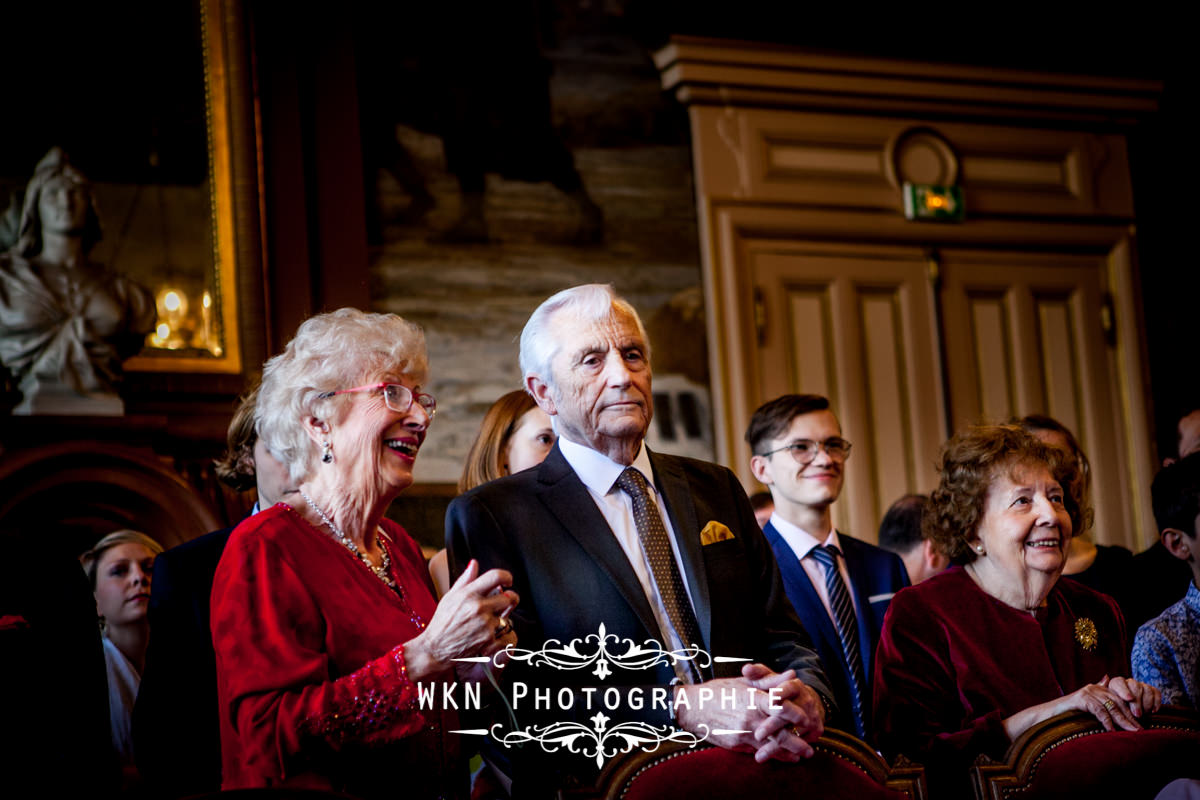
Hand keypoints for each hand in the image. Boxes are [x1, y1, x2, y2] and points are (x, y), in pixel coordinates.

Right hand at [405, 559, 517, 680]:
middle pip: (507, 597)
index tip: (508, 581)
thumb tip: (474, 563)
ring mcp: (485, 624)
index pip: (496, 576)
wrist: (435, 649)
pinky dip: (495, 633)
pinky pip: (501, 631)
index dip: (506, 577)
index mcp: (468, 593)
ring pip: (505, 616)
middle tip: (500, 604)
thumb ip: (465, 579)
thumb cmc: (442, 622)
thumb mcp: (450, 597)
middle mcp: (478, 607)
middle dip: (506, 600)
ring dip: (498, 618)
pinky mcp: (488, 639)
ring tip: (483, 623)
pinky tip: (482, 634)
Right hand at [674, 664, 822, 763]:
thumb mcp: (744, 682)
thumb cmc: (718, 691)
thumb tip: (792, 675)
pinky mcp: (736, 744)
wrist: (692, 708)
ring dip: (787, 753)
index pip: (780, 706)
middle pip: (779, 733)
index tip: (808, 718)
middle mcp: (749, 717)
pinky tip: (780, 757)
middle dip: (798, 742)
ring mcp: (742, 732)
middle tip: (811, 748)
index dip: (796, 714)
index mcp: (752, 698)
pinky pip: (757, 751)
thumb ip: (770, 680)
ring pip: (770, 746)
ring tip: (800, 756)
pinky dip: (771, 755)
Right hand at [1060, 676, 1158, 731]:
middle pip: (1118, 702)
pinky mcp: (1081, 699)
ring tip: (1132, 731)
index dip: (1131, 710)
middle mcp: (1094, 688)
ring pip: (1111, 706)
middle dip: (1130, 717)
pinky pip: (1099, 710)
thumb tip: (1110, 686)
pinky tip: (1112, 730)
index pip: (1120, 698)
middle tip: (1140, 730)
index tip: (1140, 724)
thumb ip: (1100, 700)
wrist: (1048, 715)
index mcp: (1098, 689)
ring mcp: (1087, 692)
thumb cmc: (1068, 714)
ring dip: (1123, 720)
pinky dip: (1107, 721)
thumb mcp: (1088, 707)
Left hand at [1101, 675, 1161, 719]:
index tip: (1129, 699)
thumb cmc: (1116, 708)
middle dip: (1137, 702)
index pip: (1119, 683)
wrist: (1129, 712)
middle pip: (1135, 687)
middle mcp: (1130, 683)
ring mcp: (1142, 686)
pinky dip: (1156, 702)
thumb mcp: (1109, 703)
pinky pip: (1156, 693)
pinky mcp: (1152, 691)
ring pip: (1146, 689)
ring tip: (1145, 714)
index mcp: (1116, 683)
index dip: (1124, 691)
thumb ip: (1107, 694)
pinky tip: (1153, 711)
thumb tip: (1105, 677)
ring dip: (1146, 703)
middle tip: (1137, 714)